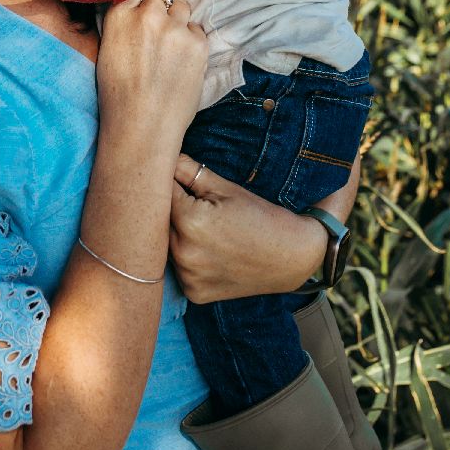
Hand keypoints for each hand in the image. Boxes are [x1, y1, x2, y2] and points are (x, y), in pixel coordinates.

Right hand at [96, 0, 206, 157]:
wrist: (141, 127)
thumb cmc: (119, 95)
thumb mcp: (109, 49)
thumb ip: (124, 21)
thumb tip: (140, 4)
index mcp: (119, 14)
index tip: (146, 0)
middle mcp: (148, 14)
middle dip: (162, 5)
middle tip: (159, 29)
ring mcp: (175, 27)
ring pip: (183, 6)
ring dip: (178, 20)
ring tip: (171, 47)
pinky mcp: (197, 43)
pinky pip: (197, 30)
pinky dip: (192, 41)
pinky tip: (181, 62)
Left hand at [168, 151, 361, 303]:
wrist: (291, 255)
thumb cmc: (260, 215)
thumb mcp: (225, 188)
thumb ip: (189, 171)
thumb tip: (162, 156)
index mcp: (190, 220)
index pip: (160, 193)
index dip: (168, 184)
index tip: (176, 180)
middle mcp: (184, 253)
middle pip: (159, 223)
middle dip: (168, 211)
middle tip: (190, 204)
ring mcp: (188, 277)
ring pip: (165, 248)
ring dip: (175, 236)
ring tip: (203, 229)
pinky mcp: (194, 293)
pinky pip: (179, 271)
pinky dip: (187, 260)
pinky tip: (207, 252)